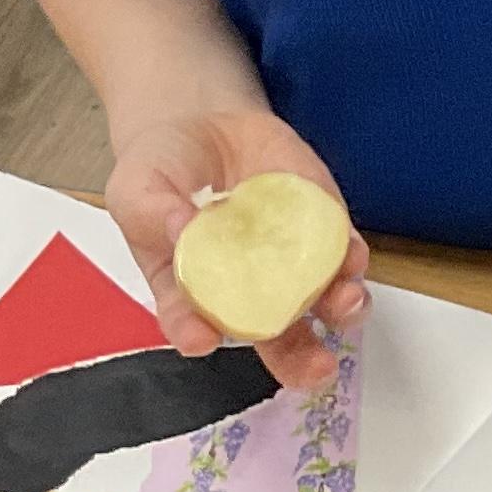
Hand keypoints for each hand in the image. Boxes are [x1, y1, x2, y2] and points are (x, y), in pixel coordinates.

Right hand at [104, 109, 369, 387]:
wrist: (204, 123)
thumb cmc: (162, 171)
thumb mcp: (139, 187)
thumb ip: (154, 213)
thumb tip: (183, 228)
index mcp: (191, 293)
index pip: (192, 325)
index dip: (195, 335)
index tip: (199, 339)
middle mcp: (247, 291)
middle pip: (276, 340)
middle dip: (299, 359)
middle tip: (314, 368)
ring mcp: (289, 263)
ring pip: (322, 303)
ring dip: (340, 311)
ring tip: (343, 304)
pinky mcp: (320, 230)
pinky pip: (343, 253)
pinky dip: (351, 259)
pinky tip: (351, 257)